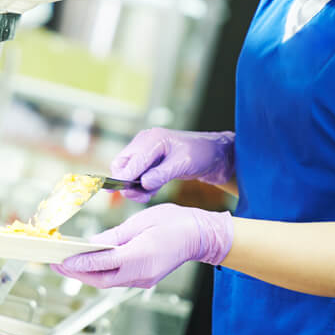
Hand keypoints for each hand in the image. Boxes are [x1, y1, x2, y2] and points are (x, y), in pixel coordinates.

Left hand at [51, 204, 233, 288]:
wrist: (199, 236)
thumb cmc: (174, 223)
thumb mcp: (140, 222)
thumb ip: (114, 235)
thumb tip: (92, 242)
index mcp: (139, 256)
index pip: (102, 262)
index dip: (80, 262)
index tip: (62, 260)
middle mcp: (141, 273)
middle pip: (101, 280)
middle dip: (76, 273)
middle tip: (55, 265)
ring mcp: (144, 279)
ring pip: (108, 282)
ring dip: (86, 275)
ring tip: (67, 265)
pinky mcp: (145, 279)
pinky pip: (118, 280)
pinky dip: (101, 273)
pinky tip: (91, 265)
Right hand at [110, 128, 234, 202]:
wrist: (214, 155)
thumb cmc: (201, 154)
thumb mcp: (183, 164)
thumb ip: (162, 174)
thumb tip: (142, 184)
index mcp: (153, 138)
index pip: (131, 161)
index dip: (126, 178)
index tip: (126, 193)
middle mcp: (145, 142)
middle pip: (121, 164)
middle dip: (126, 182)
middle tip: (141, 196)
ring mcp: (146, 151)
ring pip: (126, 171)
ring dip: (134, 186)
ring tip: (148, 195)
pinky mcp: (149, 161)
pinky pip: (136, 175)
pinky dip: (140, 185)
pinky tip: (151, 191)